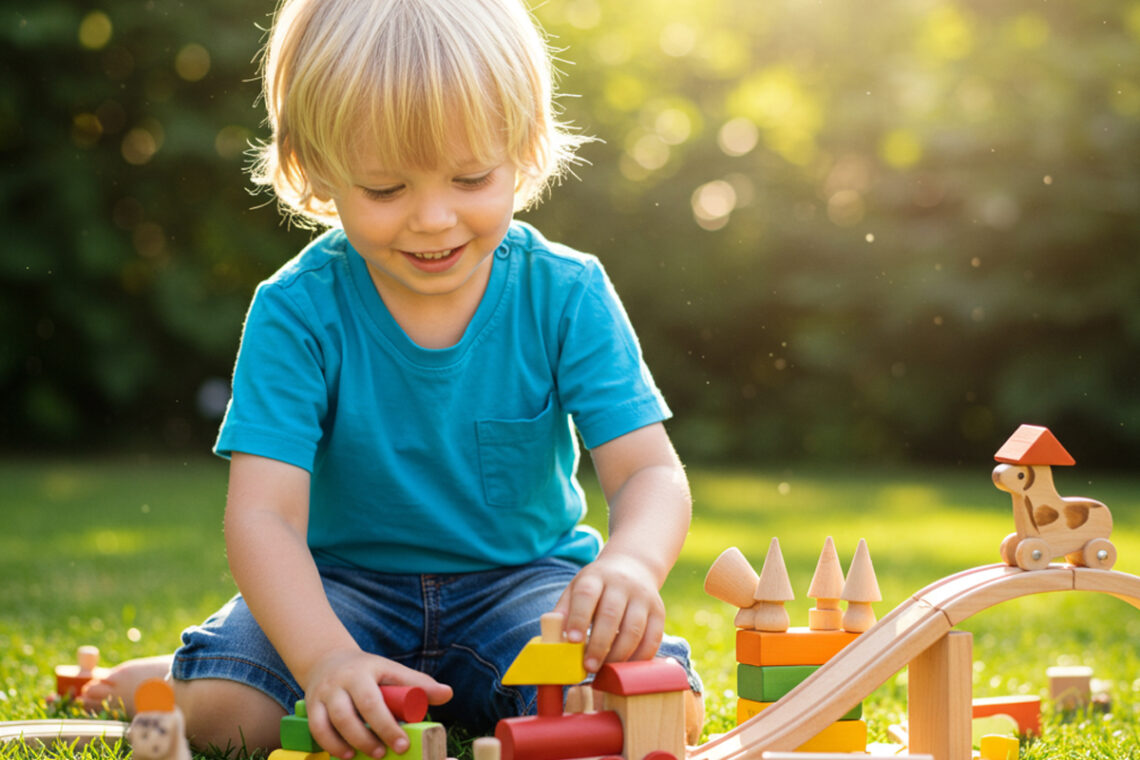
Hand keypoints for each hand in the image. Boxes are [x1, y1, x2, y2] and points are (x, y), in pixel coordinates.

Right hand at [302, 649, 451, 758]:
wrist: (327, 660)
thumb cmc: (369, 670)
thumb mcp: (392, 671)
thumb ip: (418, 683)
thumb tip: (448, 694)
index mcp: (363, 671)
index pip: (373, 701)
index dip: (387, 725)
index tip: (402, 744)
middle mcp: (340, 682)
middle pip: (348, 714)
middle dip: (368, 737)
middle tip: (387, 753)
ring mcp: (323, 695)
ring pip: (329, 723)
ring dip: (347, 744)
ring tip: (369, 755)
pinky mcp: (311, 707)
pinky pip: (317, 729)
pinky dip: (330, 745)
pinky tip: (346, 755)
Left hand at [553, 552, 664, 672]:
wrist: (633, 567)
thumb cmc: (597, 586)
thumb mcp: (577, 588)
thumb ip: (565, 610)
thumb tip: (553, 637)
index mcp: (596, 577)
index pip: (587, 595)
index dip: (579, 618)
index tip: (573, 641)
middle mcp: (622, 584)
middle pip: (611, 615)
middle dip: (599, 645)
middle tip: (589, 667)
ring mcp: (643, 597)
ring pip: (634, 629)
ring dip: (619, 655)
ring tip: (605, 671)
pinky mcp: (658, 612)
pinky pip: (652, 638)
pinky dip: (640, 657)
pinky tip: (626, 667)